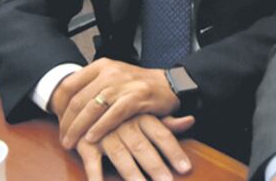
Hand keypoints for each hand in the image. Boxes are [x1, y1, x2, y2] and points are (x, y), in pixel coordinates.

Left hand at [50, 58, 179, 148]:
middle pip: (78, 99)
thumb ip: (92, 86)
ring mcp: (123, 84)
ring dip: (79, 128)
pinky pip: (113, 114)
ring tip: (72, 143)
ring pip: (92, 108)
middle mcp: (110, 72)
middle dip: (67, 123)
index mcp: (101, 66)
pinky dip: (100, 128)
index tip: (56, 121)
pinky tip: (92, 138)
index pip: (69, 84)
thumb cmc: (137, 85)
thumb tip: (65, 105)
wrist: (169, 84)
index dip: (58, 105)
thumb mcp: (112, 77)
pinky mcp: (137, 97)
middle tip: (63, 139)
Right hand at [76, 115, 194, 180]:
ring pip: (120, 155)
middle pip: (142, 147)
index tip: (186, 169)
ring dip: (131, 174)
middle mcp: (124, 124)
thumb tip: (191, 120)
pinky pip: (91, 161)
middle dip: (155, 166)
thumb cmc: (122, 115)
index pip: (162, 135)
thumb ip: (167, 122)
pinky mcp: (85, 143)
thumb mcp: (145, 113)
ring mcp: (104, 133)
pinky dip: (96, 176)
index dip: (174, 152)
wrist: (84, 102)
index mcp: (141, 117)